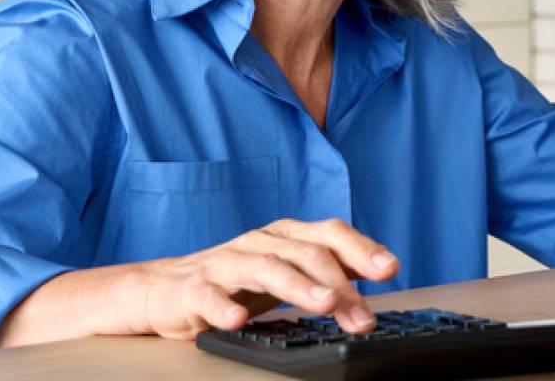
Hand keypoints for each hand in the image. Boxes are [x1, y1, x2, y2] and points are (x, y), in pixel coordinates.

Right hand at [129, 218, 399, 339]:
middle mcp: (259, 242)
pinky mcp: (193, 288)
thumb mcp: (287, 272)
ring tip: (324, 304)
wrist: (164, 289)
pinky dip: (224, 307)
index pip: (330, 233)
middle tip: (363, 315)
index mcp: (285, 236)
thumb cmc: (236, 281)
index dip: (362, 248)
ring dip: (299, 286)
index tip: (390, 268)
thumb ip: (329, 269)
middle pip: (306, 254)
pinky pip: (209, 296)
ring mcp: (226, 262)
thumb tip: (380, 271)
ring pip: (267, 268)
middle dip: (340, 284)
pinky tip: (237, 320)